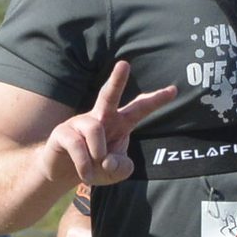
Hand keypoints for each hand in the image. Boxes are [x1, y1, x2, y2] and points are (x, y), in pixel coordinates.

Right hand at [46, 60, 177, 190]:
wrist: (63, 173)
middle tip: (124, 64)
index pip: (139, 109)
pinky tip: (85, 172)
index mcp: (119, 123)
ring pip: (95, 129)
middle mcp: (100, 118)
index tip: (174, 90)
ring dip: (98, 155)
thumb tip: (109, 160)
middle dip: (116, 80)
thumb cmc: (95, 166)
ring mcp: (79, 122)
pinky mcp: (63, 132)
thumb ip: (123, 168)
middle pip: (109, 95)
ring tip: (94, 168)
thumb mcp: (116, 172)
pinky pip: (78, 145)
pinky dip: (85, 165)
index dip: (155, 100)